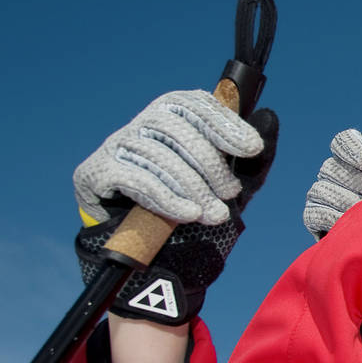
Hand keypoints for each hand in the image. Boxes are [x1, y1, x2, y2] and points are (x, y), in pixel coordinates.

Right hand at [73, 90, 277, 323]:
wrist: (155, 258)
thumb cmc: (195, 212)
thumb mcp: (231, 185)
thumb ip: (251, 157)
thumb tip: (268, 116)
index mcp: (173, 118)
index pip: (194, 104)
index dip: (224, 123)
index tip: (252, 148)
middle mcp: (141, 125)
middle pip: (175, 126)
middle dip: (210, 162)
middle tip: (231, 193)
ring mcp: (115, 147)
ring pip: (156, 153)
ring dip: (192, 186)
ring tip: (215, 214)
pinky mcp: (94, 173)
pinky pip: (133, 177)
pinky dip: (167, 197)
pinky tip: (189, 214)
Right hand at [302, 107, 361, 238]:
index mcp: (356, 157)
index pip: (344, 141)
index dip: (354, 149)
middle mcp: (335, 171)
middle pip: (333, 167)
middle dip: (358, 182)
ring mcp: (322, 192)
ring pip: (323, 189)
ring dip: (346, 201)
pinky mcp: (314, 216)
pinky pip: (314, 212)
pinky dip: (330, 217)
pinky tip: (346, 222)